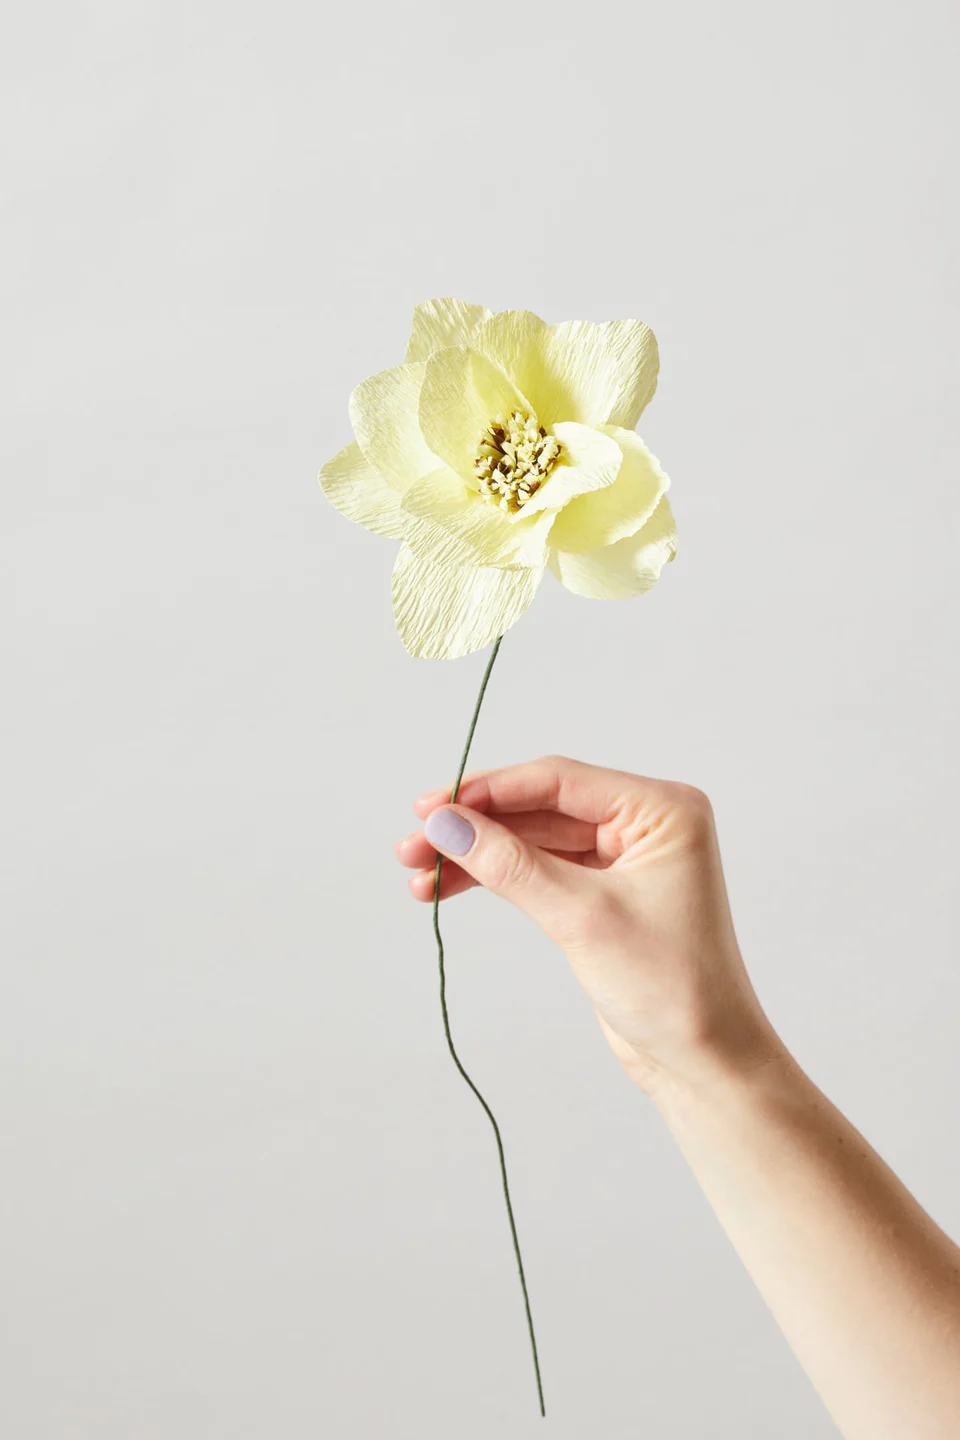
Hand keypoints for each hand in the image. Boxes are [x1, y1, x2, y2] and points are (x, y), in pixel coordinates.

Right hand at [396, 755, 780, 1096]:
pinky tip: (451, 886)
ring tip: (420, 875)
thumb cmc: (671, 988)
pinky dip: (497, 879)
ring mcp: (625, 859)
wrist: (704, 1062)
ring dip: (477, 855)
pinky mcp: (605, 894)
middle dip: (475, 828)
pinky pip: (540, 869)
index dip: (489, 791)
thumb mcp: (581, 917)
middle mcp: (646, 824)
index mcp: (663, 810)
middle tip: (413, 844)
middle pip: (540, 807)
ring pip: (534, 840)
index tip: (431, 807)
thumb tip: (447, 824)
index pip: (559, 781)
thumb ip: (510, 865)